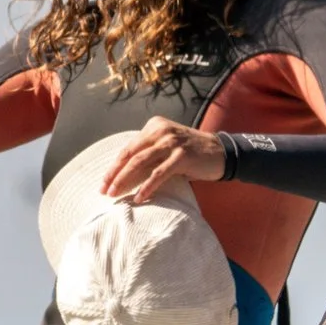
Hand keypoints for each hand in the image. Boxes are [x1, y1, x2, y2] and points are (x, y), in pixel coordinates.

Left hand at [100, 116, 227, 202]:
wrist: (221, 152)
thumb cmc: (191, 153)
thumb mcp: (168, 146)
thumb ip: (149, 153)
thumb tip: (123, 174)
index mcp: (154, 127)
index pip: (128, 148)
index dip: (114, 166)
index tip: (104, 182)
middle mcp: (161, 131)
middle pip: (130, 154)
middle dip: (114, 174)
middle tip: (104, 190)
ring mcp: (172, 142)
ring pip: (140, 162)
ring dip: (125, 180)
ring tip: (115, 194)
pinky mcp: (182, 156)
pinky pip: (158, 173)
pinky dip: (147, 186)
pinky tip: (139, 197)